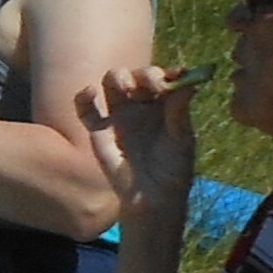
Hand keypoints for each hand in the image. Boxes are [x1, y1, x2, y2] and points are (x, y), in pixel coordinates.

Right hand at [74, 63, 203, 218]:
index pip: (162, 79)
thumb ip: (180, 113)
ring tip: (124, 87)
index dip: (165, 74)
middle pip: (137, 75)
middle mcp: (141, 105)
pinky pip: (86, 109)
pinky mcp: (99, 130)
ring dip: (116, 77)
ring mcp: (119, 115)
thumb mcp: (182, 141)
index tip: (172, 77)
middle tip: (150, 85)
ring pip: (112, 83)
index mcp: (165, 105)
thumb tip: (189, 84)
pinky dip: (84, 97)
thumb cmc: (173, 170)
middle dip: (143, 75)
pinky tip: (90, 93)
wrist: (150, 198)